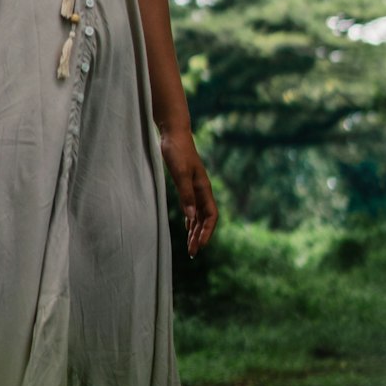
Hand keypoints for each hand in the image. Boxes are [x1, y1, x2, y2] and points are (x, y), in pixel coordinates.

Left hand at [160, 130, 217, 257]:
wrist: (173, 133)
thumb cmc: (177, 150)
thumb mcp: (180, 173)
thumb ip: (186, 194)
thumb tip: (191, 217)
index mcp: (203, 187)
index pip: (211, 215)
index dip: (207, 231)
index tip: (200, 246)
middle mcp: (201, 189)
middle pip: (205, 218)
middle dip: (200, 236)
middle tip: (192, 253)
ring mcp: (195, 187)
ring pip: (199, 214)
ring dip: (195, 230)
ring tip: (190, 246)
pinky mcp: (186, 183)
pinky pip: (192, 207)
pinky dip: (191, 219)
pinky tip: (187, 227)